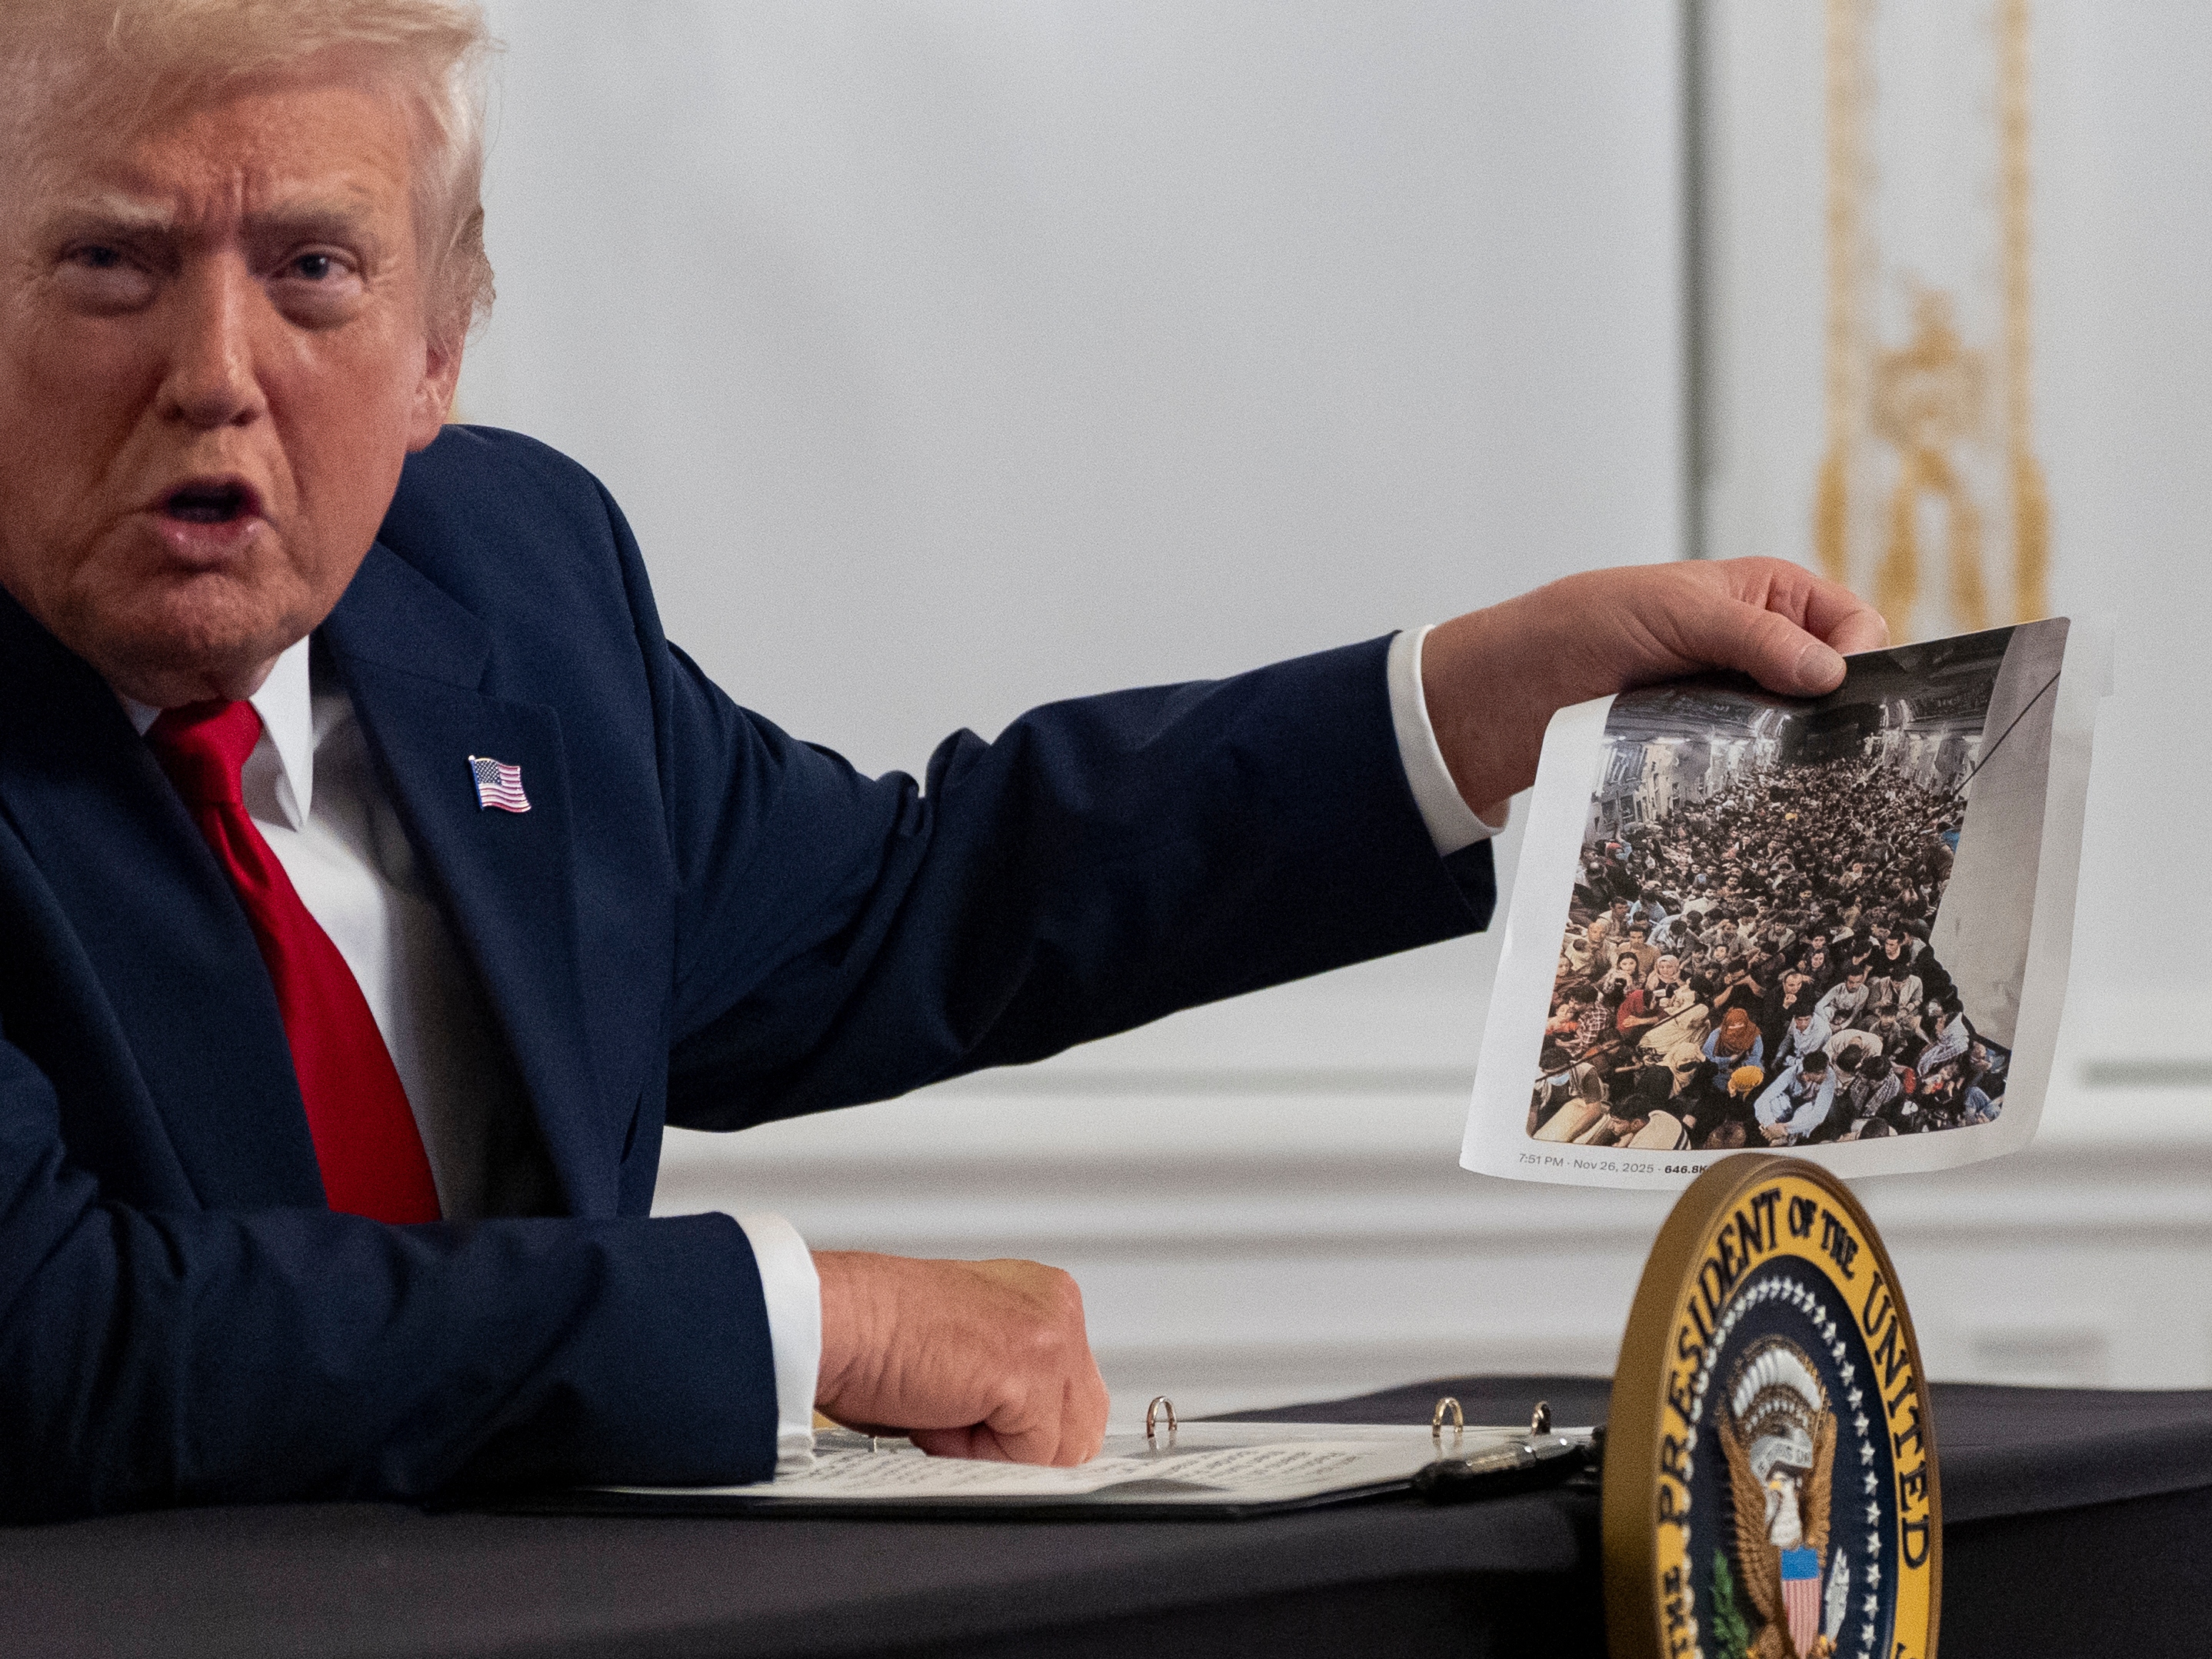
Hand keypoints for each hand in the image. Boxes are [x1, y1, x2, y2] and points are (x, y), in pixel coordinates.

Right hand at [812, 1251, 1108, 1464]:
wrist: (833, 1321)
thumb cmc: (872, 1338)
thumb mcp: (965, 1354)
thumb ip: (1009, 1384)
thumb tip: (1030, 1441)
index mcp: (1042, 1297)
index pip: (1075, 1399)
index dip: (1022, 1432)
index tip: (972, 1419)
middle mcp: (1056, 1304)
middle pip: (1081, 1427)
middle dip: (1019, 1446)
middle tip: (951, 1414)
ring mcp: (1051, 1333)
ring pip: (1059, 1448)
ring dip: (994, 1450)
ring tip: (941, 1407)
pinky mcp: (1033, 1366)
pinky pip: (1030, 1457)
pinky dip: (977, 1454)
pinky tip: (938, 1410)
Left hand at [1420, 558, 1887, 818]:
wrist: (1517, 690)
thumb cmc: (1590, 623)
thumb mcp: (1677, 610)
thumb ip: (1755, 635)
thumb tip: (1831, 672)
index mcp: (1771, 596)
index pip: (1853, 623)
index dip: (1860, 655)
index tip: (1843, 691)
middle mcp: (1767, 649)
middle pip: (1837, 685)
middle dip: (1839, 711)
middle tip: (1833, 745)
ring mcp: (1742, 704)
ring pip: (1803, 732)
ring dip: (1800, 749)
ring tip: (1795, 771)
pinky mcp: (1714, 750)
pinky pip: (1759, 766)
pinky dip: (1764, 775)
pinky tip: (1762, 789)